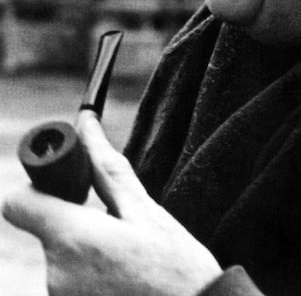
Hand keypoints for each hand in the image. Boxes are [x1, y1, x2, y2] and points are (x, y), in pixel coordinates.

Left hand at [2, 110, 222, 295]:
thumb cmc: (177, 269)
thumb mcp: (146, 211)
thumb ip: (107, 168)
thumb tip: (85, 124)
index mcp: (71, 238)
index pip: (18, 202)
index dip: (39, 186)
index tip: (72, 186)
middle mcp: (54, 273)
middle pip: (49, 228)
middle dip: (80, 220)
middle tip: (124, 229)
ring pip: (64, 257)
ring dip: (90, 250)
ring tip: (132, 261)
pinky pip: (72, 283)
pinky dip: (94, 276)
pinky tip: (127, 282)